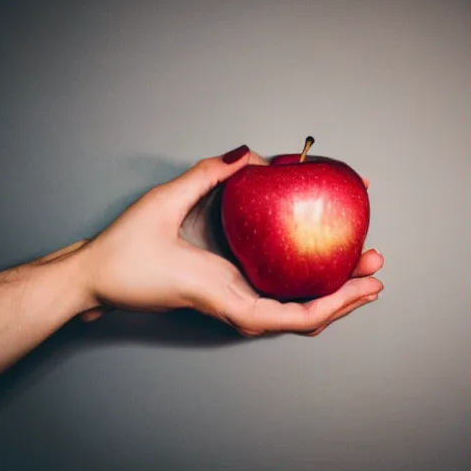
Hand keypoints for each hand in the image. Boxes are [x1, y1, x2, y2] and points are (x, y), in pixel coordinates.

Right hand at [77, 146, 383, 336]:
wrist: (93, 280)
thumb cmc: (124, 252)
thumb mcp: (162, 205)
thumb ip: (205, 176)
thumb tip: (245, 153)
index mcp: (226, 298)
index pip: (297, 317)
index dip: (341, 299)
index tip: (368, 281)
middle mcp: (235, 308)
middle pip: (307, 314)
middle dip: (348, 292)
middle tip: (377, 261)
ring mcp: (232, 302)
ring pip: (294, 307)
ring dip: (331, 288)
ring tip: (362, 259)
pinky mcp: (227, 291)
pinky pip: (277, 294)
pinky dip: (306, 281)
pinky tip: (319, 258)